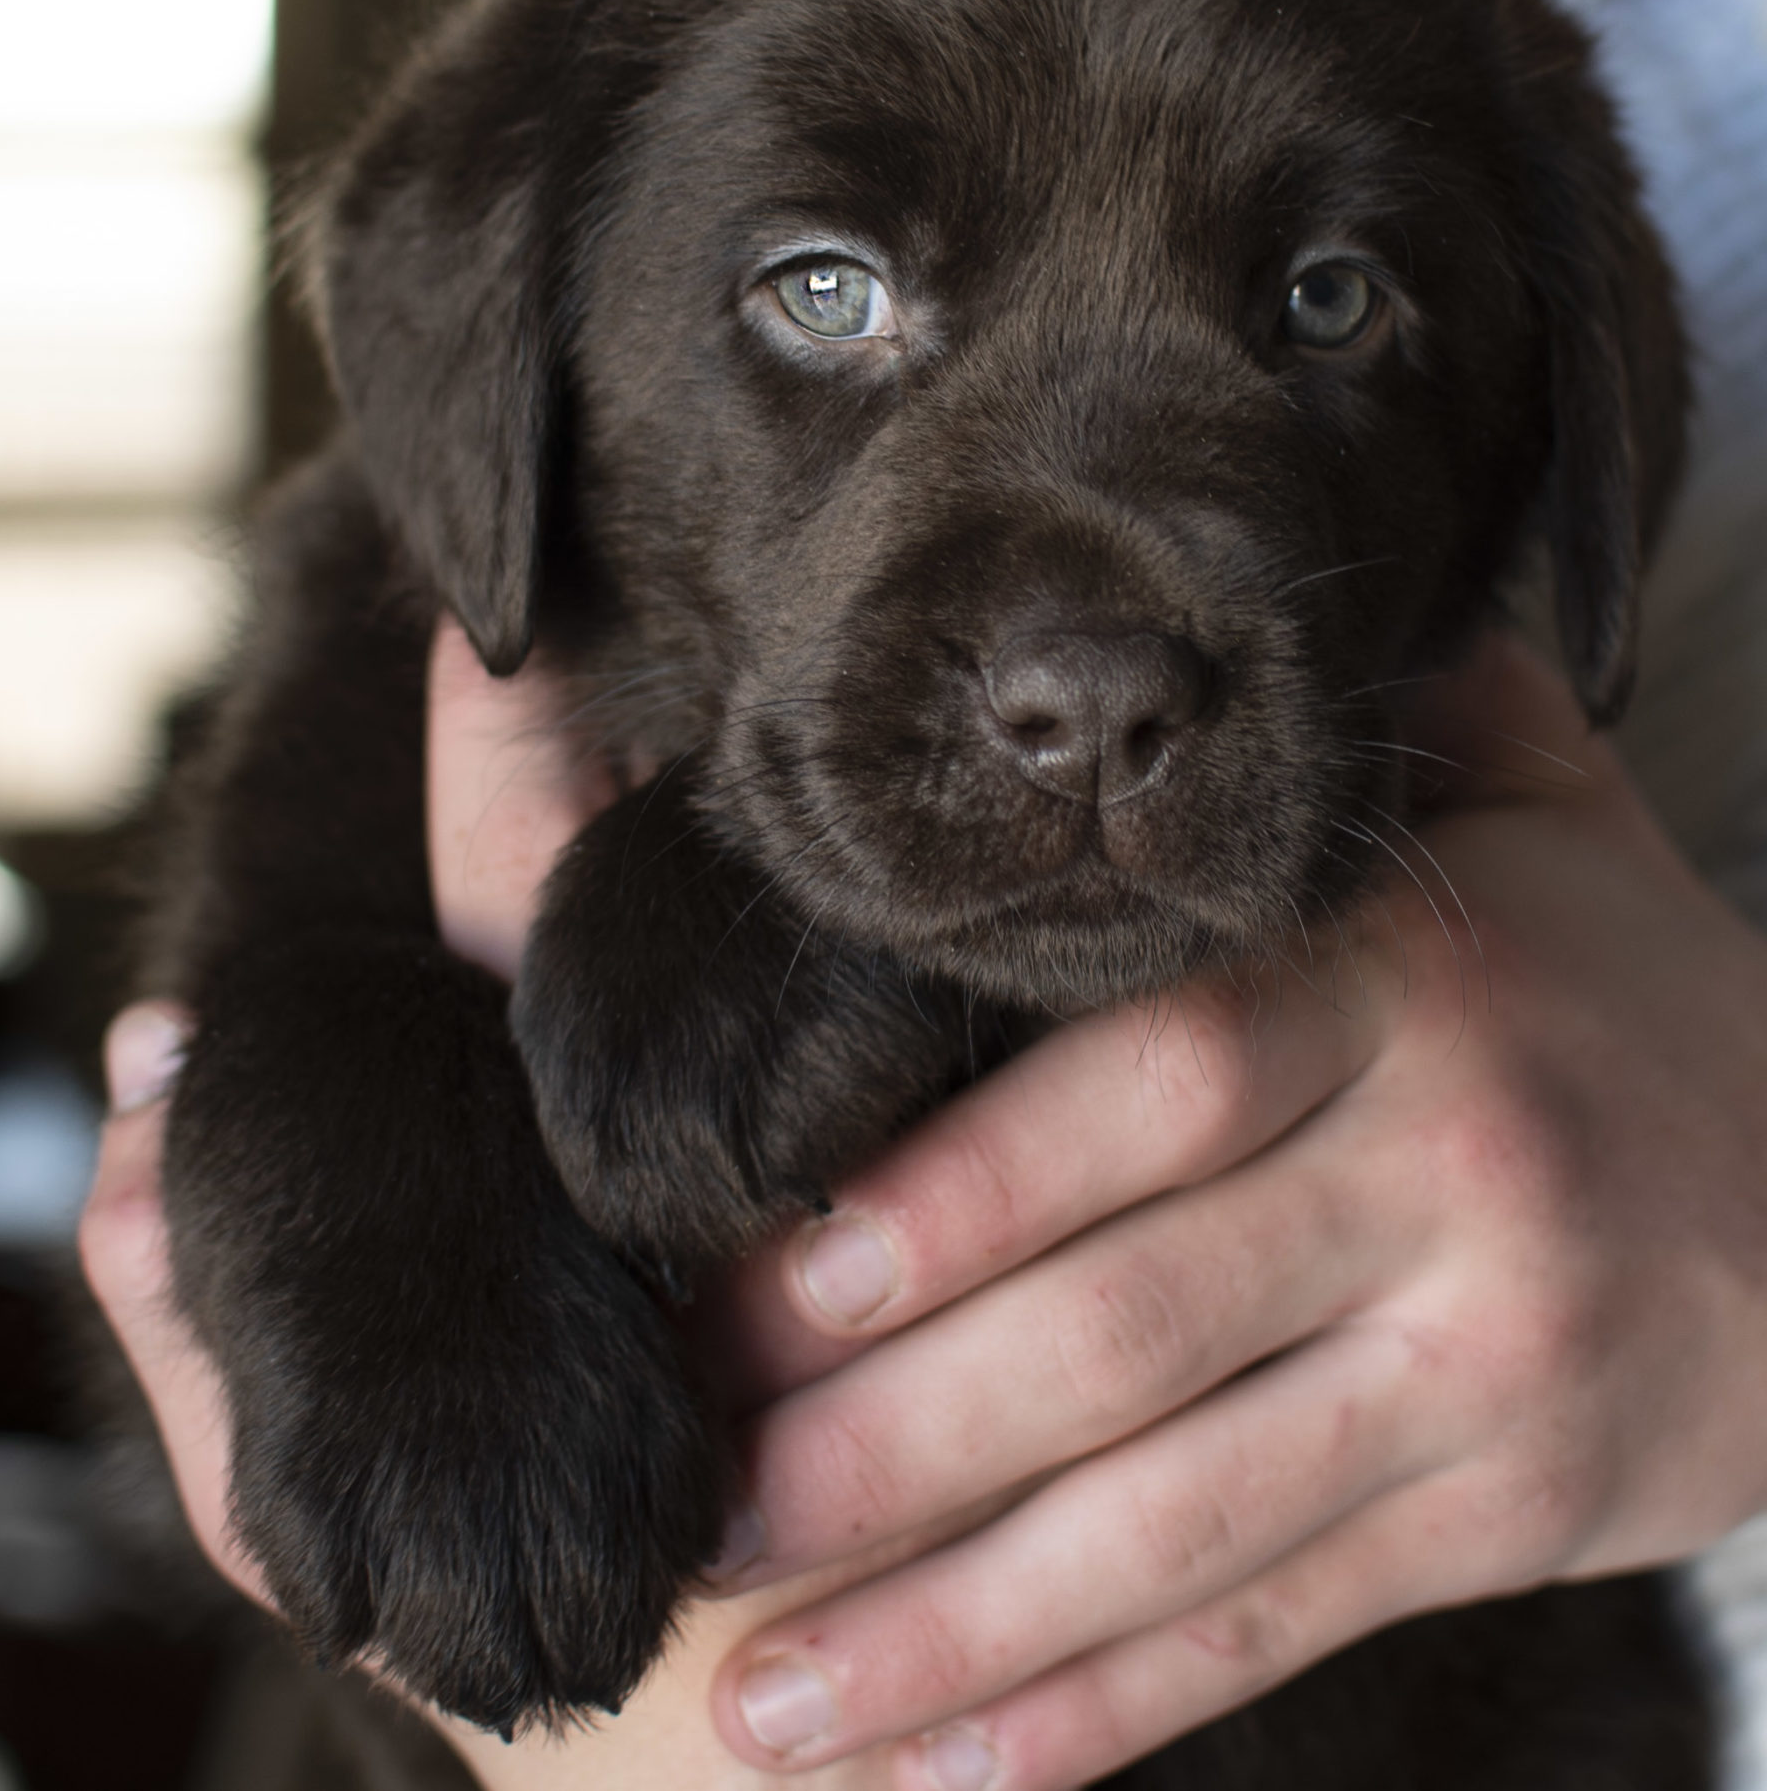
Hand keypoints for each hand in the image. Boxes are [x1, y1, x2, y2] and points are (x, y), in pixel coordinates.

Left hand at [696, 632, 1766, 1782]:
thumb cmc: (1608, 990)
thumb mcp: (1522, 821)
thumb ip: (1357, 729)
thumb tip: (1139, 631)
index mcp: (1403, 984)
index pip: (1144, 1087)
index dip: (947, 1198)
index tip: (760, 1291)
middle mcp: (1449, 1178)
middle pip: (1127, 1327)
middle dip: (890, 1437)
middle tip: (700, 1502)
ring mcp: (1494, 1370)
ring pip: (1179, 1517)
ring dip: (953, 1622)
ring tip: (761, 1705)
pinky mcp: (1520, 1519)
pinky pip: (1281, 1622)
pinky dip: (1106, 1709)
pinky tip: (946, 1770)